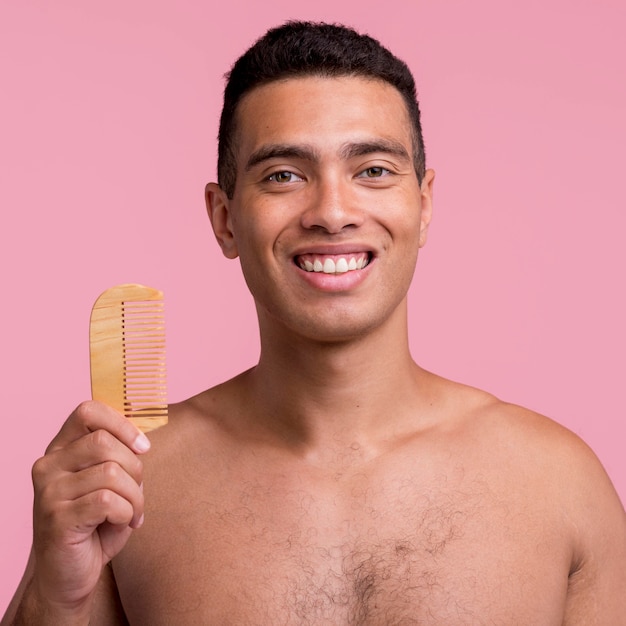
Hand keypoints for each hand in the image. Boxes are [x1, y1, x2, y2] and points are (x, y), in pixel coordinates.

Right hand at [29, 401, 149, 614]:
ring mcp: (48, 492)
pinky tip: (123, 523)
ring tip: (132, 512)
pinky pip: (107, 501)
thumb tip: (142, 438)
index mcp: (61, 449)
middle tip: (137, 491)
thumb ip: (119, 456)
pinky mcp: (56, 519)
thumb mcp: (109, 483)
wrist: (68, 575)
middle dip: (134, 467)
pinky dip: (127, 512)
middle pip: (104, 442)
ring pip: (110, 472)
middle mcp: (48, 465)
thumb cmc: (95, 524)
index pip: (87, 411)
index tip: (143, 446)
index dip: (122, 423)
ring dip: (135, 495)